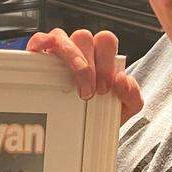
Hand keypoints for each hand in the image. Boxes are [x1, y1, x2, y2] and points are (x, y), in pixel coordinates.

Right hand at [28, 28, 142, 123]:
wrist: (76, 134)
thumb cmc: (96, 116)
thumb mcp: (121, 110)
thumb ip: (132, 96)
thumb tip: (122, 79)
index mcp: (99, 55)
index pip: (106, 41)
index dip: (106, 62)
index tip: (104, 88)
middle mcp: (80, 49)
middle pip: (85, 37)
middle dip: (90, 64)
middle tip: (90, 91)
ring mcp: (59, 50)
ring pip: (63, 37)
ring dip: (72, 60)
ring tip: (75, 85)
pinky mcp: (39, 55)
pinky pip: (39, 39)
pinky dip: (42, 44)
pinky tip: (44, 57)